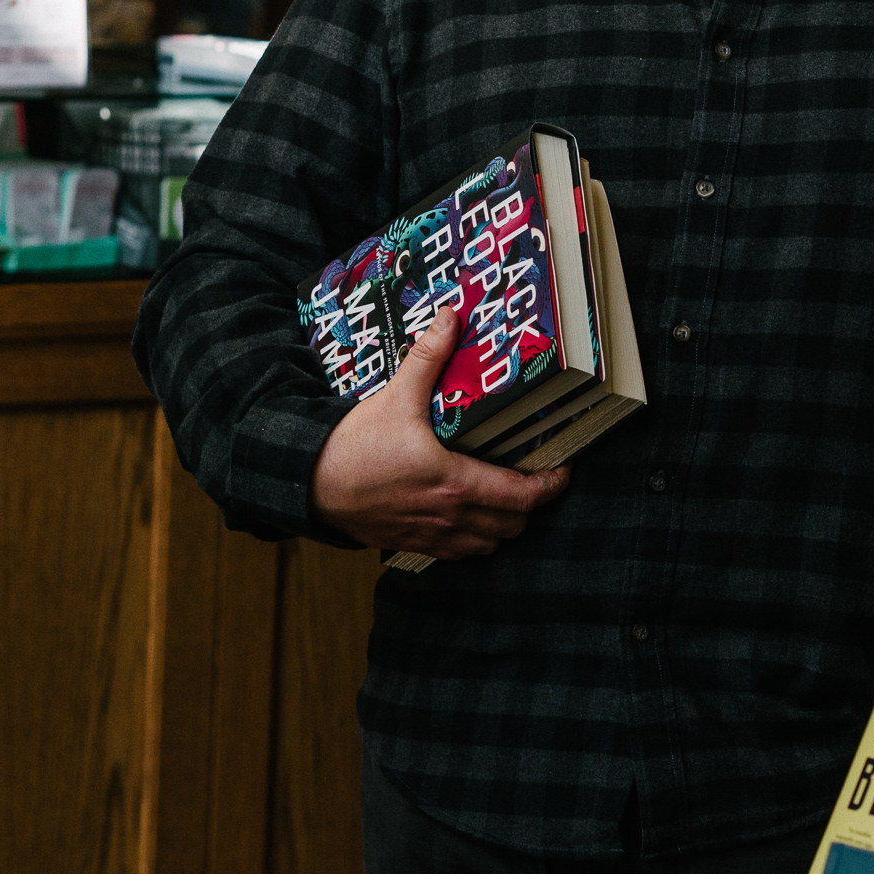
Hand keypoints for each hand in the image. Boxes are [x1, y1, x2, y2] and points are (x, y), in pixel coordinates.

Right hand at [309, 304, 569, 558]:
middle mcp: (450, 517)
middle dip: (530, 504)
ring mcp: (432, 536)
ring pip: (489, 544)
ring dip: (503, 525)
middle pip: (514, 525)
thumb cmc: (352, 447)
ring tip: (503, 497)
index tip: (563, 470)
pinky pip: (459, 555)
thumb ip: (428, 358)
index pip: (524, 496)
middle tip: (532, 477)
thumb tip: (450, 318)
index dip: (552, 485)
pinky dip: (473, 540)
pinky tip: (466, 516)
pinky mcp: (413, 544)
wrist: (309, 485)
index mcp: (455, 483)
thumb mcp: (396, 397)